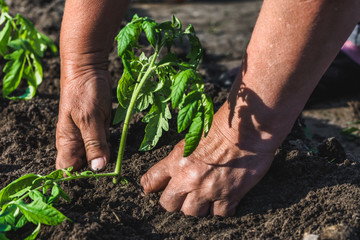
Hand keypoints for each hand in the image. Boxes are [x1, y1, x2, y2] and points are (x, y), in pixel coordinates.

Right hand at [56, 69, 111, 170]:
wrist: (89, 69)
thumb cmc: (84, 91)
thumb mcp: (90, 118)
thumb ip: (94, 143)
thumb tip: (97, 168)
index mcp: (67, 141)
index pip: (67, 169)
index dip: (79, 176)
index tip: (97, 175)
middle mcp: (75, 141)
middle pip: (83, 164)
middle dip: (97, 166)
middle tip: (111, 162)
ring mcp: (87, 134)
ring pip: (96, 154)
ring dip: (105, 154)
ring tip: (111, 144)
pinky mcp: (98, 127)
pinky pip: (104, 142)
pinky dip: (110, 143)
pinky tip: (113, 136)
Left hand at [140, 103, 275, 216]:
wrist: (247, 130)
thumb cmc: (221, 127)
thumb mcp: (192, 138)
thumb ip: (180, 157)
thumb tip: (174, 170)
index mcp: (176, 160)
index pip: (151, 181)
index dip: (150, 187)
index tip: (152, 189)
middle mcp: (188, 178)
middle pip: (168, 205)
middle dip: (174, 202)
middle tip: (183, 196)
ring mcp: (208, 190)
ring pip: (193, 214)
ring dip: (198, 207)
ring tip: (205, 197)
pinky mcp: (228, 196)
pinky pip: (218, 215)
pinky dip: (221, 209)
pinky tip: (224, 199)